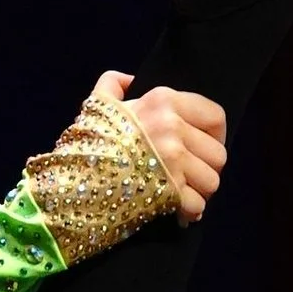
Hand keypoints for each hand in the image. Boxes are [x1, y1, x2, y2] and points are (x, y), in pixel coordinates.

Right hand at [91, 70, 227, 220]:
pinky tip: (176, 210)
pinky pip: (197, 205)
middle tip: (190, 177)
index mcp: (164, 101)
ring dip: (199, 192)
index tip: (204, 147)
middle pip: (218, 155)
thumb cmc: (90, 143)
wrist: (74, 180)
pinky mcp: (170, 191)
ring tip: (182, 193)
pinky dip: (189, 212)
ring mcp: (173, 160)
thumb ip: (113, 85)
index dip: (216, 136)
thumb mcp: (99, 105)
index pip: (216, 116)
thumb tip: (128, 79)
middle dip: (206, 169)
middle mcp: (172, 128)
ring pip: (212, 181)